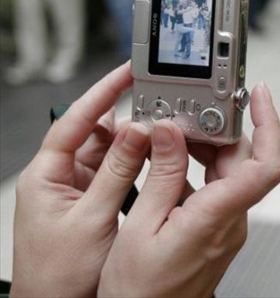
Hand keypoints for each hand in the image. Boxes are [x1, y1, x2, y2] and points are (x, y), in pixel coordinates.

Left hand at [11, 62, 150, 297]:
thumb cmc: (57, 278)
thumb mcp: (91, 219)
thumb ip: (116, 172)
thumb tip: (138, 133)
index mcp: (46, 176)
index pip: (74, 121)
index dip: (101, 93)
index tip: (126, 73)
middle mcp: (62, 177)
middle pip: (97, 133)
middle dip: (127, 121)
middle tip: (157, 109)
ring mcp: (80, 189)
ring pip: (112, 153)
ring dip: (136, 145)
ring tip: (162, 135)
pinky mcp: (96, 201)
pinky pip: (119, 172)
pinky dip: (138, 165)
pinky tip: (155, 163)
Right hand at [98, 83, 279, 297]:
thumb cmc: (141, 293)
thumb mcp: (140, 227)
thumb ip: (161, 175)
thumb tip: (169, 132)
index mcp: (218, 216)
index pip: (267, 164)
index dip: (270, 123)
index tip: (256, 96)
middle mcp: (232, 220)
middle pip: (243, 158)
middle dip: (218, 128)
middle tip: (188, 112)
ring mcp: (227, 225)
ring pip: (229, 170)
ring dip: (204, 146)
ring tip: (172, 134)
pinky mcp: (217, 229)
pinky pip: (216, 186)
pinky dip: (196, 167)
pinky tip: (169, 162)